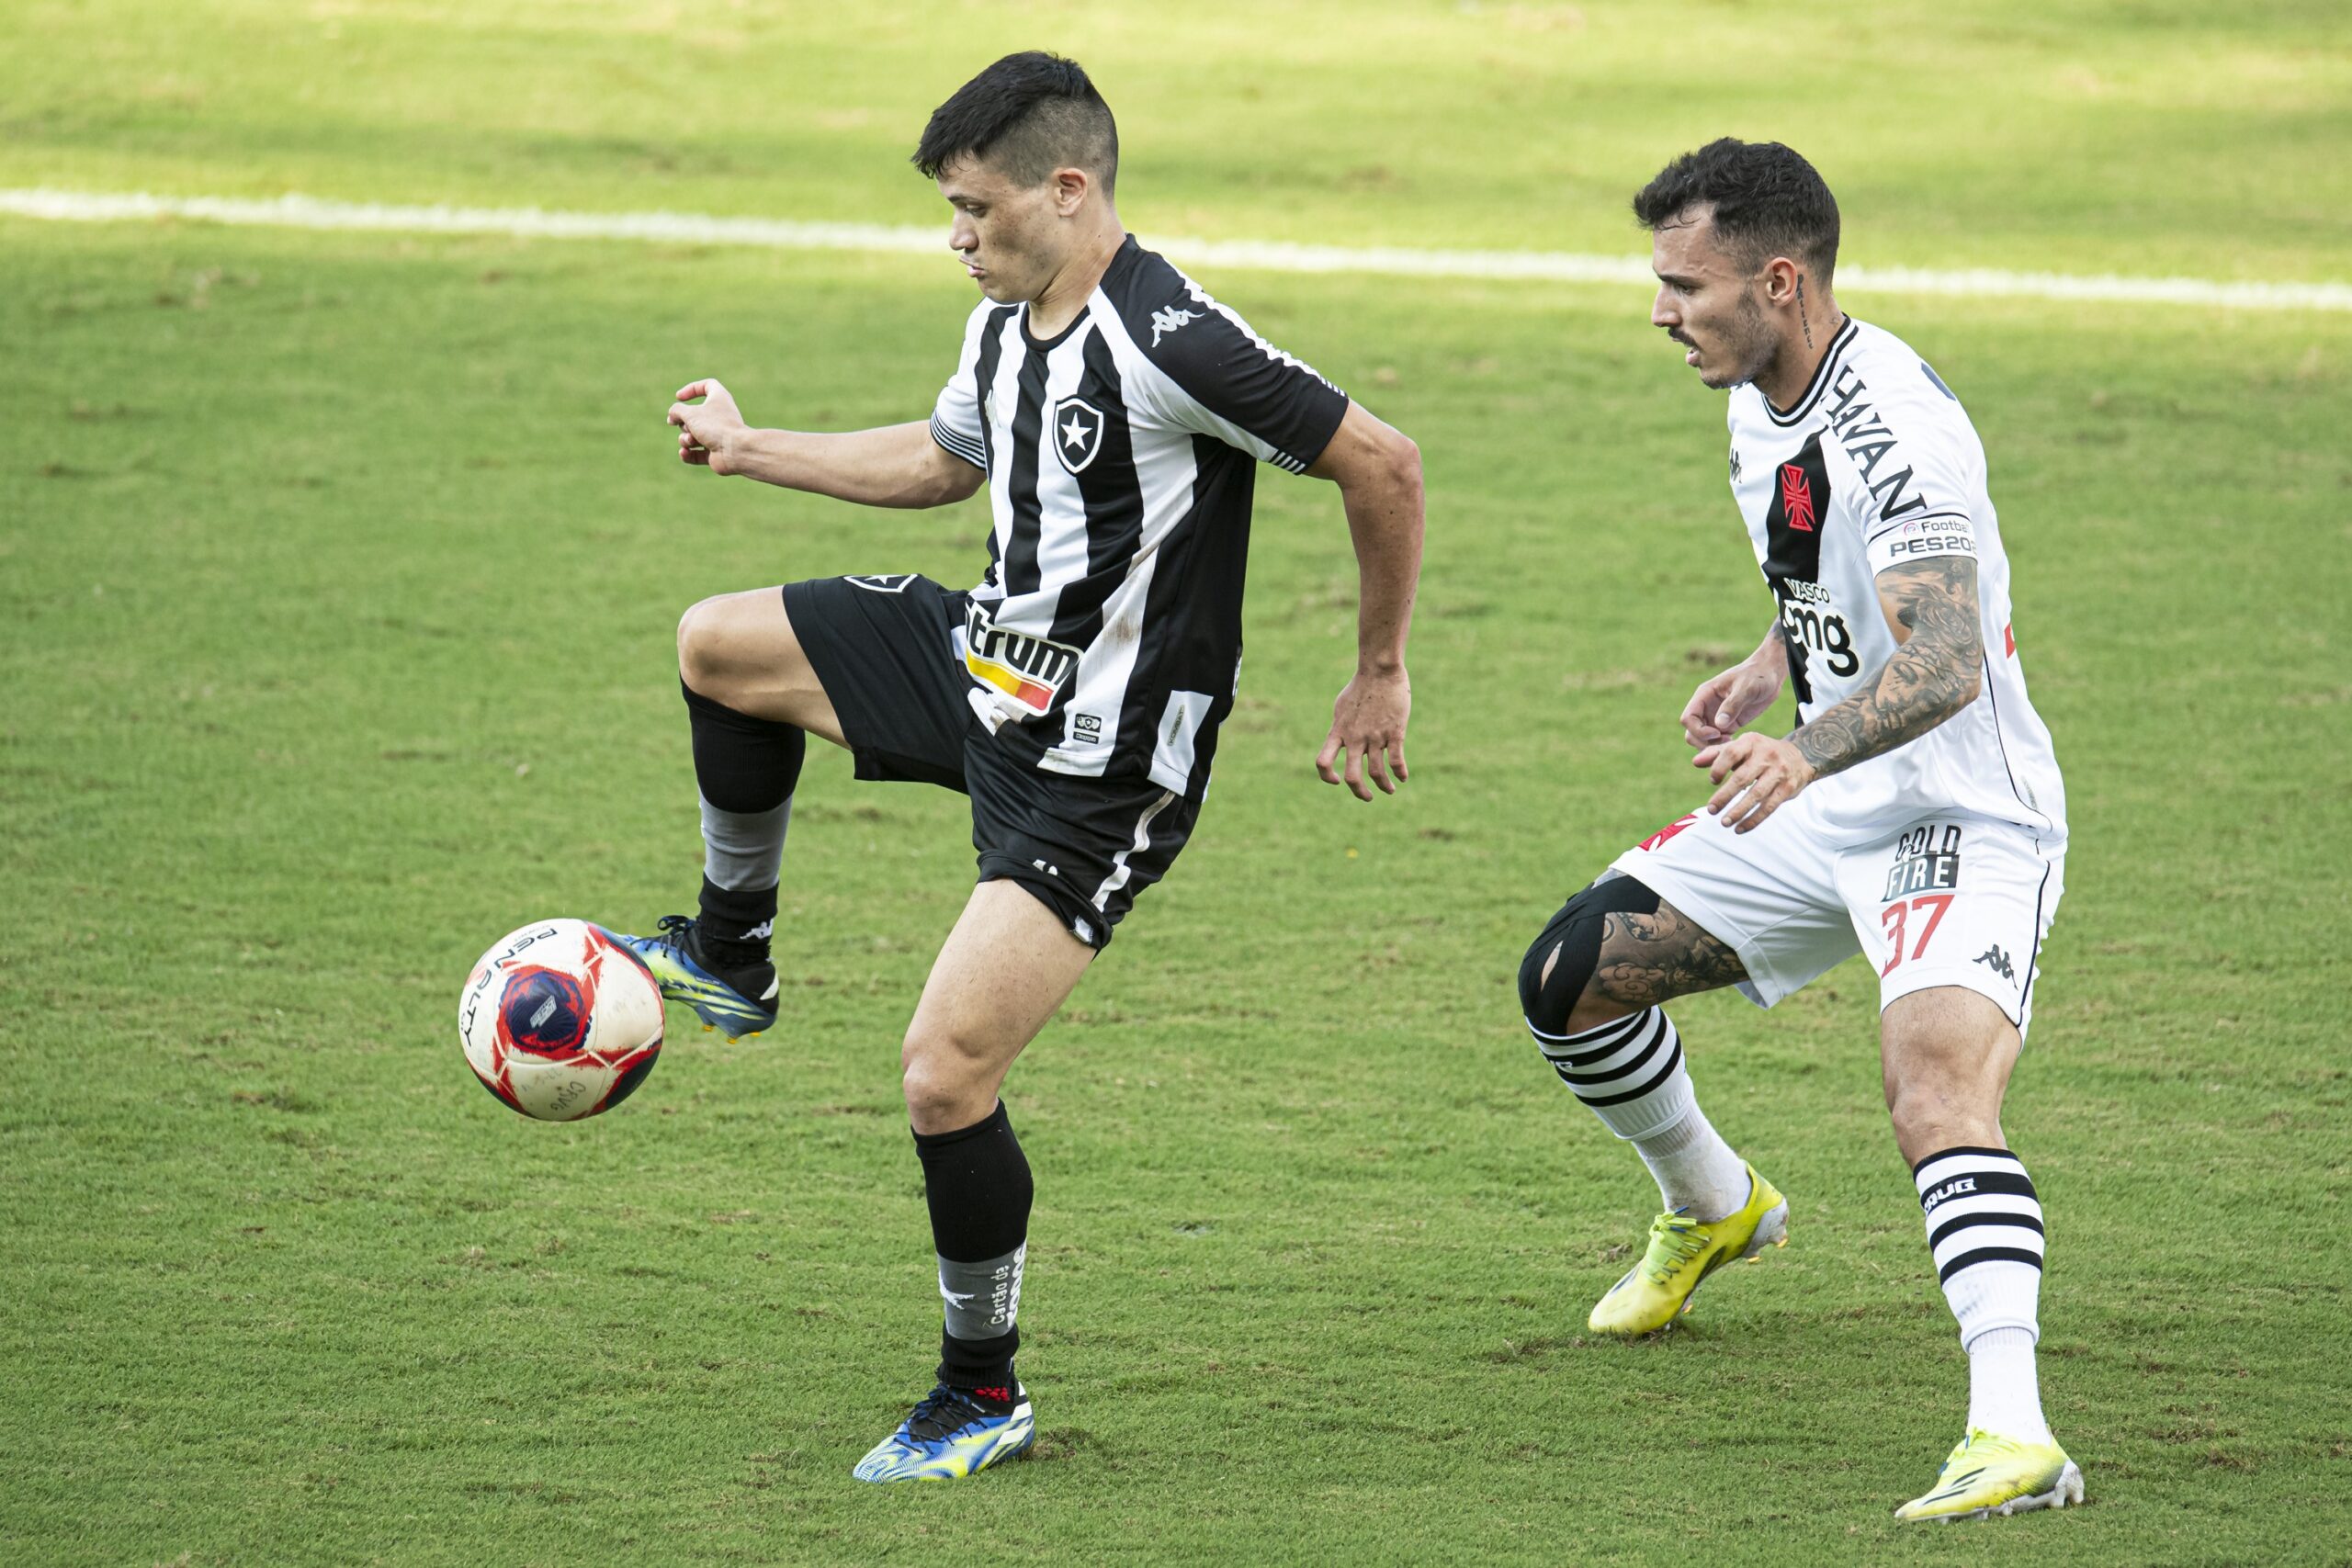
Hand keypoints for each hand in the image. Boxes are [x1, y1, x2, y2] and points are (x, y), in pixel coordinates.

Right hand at [668, 378, 747, 473]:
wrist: (736, 451)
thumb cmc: (715, 426)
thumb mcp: (690, 413)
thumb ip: (677, 410)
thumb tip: (672, 417)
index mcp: (719, 399)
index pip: (707, 386)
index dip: (692, 389)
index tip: (679, 397)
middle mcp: (720, 416)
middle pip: (693, 416)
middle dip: (684, 423)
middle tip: (685, 426)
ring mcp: (718, 436)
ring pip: (692, 436)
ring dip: (686, 439)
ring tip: (692, 441)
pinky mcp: (715, 453)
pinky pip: (695, 454)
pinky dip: (688, 454)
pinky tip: (685, 453)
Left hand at [1316, 667, 1409, 801]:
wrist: (1379, 670)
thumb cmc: (1360, 686)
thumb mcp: (1342, 707)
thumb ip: (1340, 727)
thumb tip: (1340, 740)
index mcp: (1338, 732)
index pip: (1323, 762)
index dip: (1327, 777)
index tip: (1338, 781)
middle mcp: (1354, 738)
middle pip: (1352, 777)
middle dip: (1360, 793)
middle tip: (1366, 797)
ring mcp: (1375, 736)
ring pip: (1377, 773)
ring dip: (1384, 786)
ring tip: (1389, 790)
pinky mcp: (1394, 732)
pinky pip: (1396, 761)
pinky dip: (1400, 773)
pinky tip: (1403, 777)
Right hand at [1680, 651, 1785, 748]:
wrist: (1771, 675)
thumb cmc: (1757, 675)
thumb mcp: (1746, 688)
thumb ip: (1732, 705)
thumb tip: (1719, 725)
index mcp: (1704, 695)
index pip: (1688, 718)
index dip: (1698, 730)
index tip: (1717, 733)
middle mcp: (1706, 707)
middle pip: (1691, 732)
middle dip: (1703, 742)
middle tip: (1725, 743)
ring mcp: (1715, 717)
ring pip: (1702, 739)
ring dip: (1713, 746)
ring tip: (1732, 743)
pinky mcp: (1728, 725)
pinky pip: (1717, 741)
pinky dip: (1723, 746)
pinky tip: (1737, 743)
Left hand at [1694, 732, 1813, 832]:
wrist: (1801, 755)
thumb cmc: (1761, 752)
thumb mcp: (1741, 747)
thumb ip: (1717, 754)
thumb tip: (1695, 762)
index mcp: (1751, 742)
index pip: (1731, 753)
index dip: (1719, 767)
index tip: (1712, 781)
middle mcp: (1767, 755)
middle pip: (1742, 777)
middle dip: (1724, 796)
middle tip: (1711, 810)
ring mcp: (1779, 772)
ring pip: (1756, 794)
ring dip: (1739, 811)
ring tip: (1724, 823)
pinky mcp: (1788, 788)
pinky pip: (1769, 807)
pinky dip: (1754, 820)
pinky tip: (1740, 828)